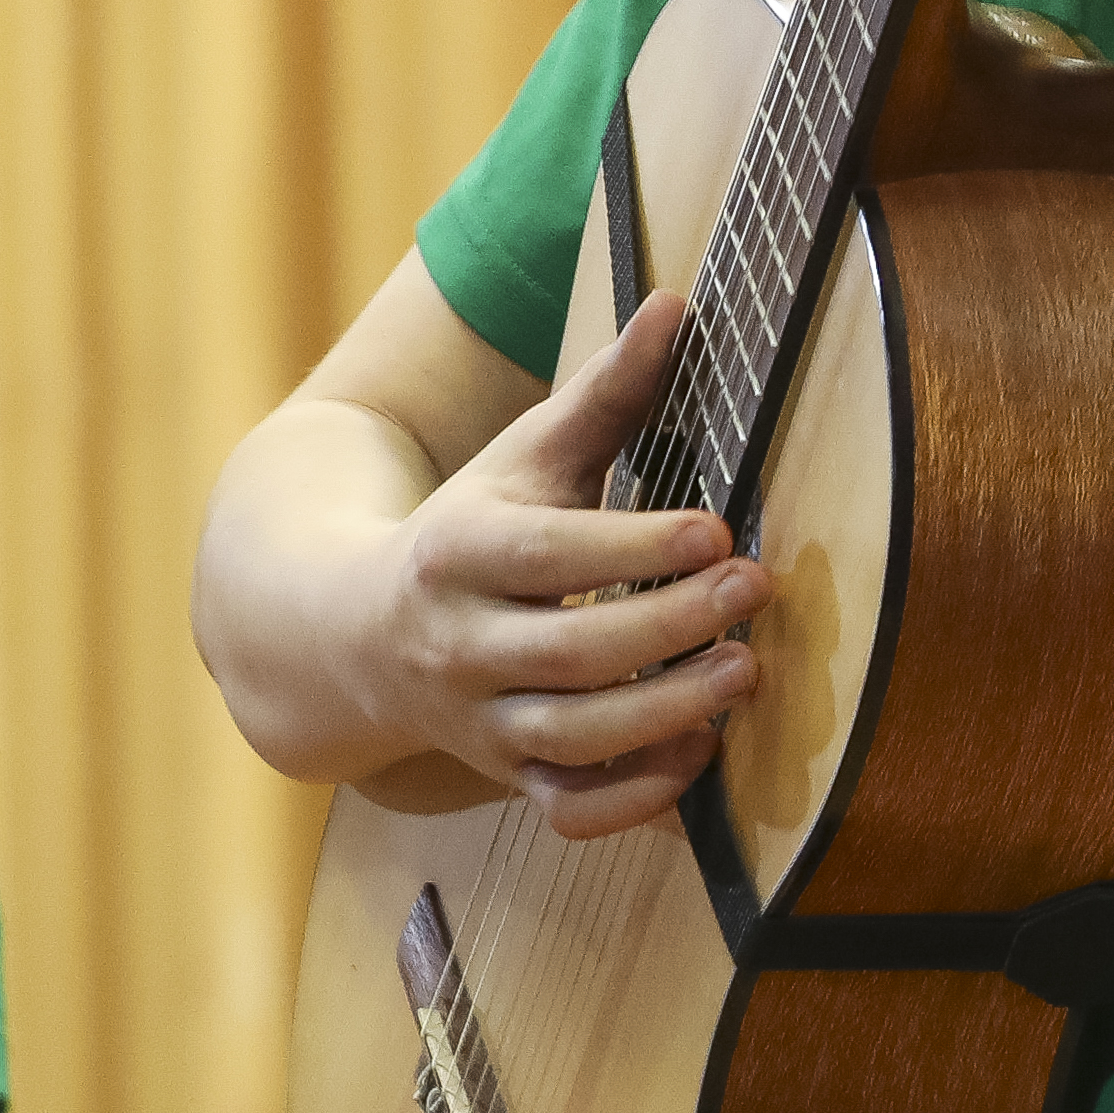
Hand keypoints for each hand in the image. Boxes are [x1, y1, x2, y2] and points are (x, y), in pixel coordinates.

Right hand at [359, 292, 772, 843]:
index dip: (632, 546)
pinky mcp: (507, 774)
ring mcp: (479, 720)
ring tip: (745, 675)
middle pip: (565, 652)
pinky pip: (568, 808)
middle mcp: (457, 643)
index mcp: (455, 552)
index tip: (717, 529)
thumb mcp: (522, 456)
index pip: (546, 554)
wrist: (360, 634)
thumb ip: (605, 391)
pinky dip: (635, 799)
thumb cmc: (469, 531)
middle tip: (753, 590)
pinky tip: (702, 756)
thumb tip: (677, 304)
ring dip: (663, 715)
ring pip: (569, 737)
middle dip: (666, 627)